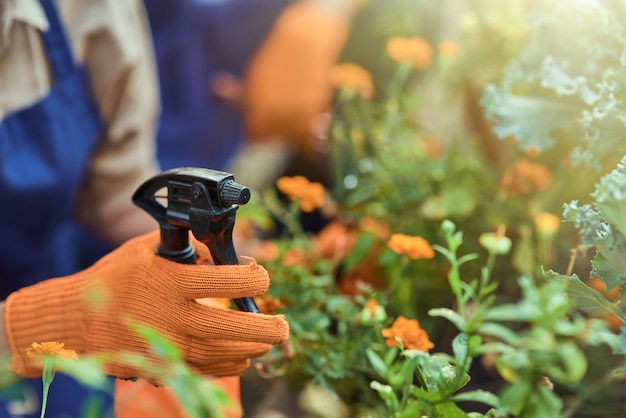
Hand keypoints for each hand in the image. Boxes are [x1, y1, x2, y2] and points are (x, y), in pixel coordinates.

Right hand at [4, 230, 288, 380]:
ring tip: (272, 337)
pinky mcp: (164, 366)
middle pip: (232, 327)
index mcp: (170, 281)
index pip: (226, 280)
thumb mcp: (148, 248)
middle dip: (266, 326)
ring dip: (255, 347)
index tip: (260, 275)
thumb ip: (188, 247)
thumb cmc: (115, 277)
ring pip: (225, 354)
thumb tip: (225, 252)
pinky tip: (245, 356)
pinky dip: (231, 365)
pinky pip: (207, 372)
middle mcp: (173, 316)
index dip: (254, 277)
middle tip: (283, 322)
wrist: (77, 319)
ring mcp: (169, 346)